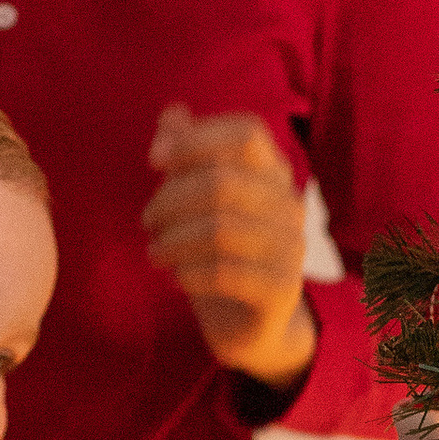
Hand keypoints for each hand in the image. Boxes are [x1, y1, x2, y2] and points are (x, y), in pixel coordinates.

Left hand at [144, 105, 316, 389]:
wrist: (252, 325)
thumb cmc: (220, 252)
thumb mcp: (199, 201)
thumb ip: (189, 155)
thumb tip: (172, 113)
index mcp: (273, 173)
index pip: (246, 133)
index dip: (196, 139)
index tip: (153, 161)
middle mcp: (289, 205)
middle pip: (222, 182)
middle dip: (170, 200)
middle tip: (147, 222)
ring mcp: (291, 249)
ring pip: (221, 229)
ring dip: (174, 240)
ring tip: (155, 252)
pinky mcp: (281, 291)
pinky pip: (226, 273)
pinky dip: (190, 272)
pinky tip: (176, 276)